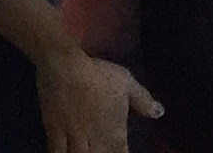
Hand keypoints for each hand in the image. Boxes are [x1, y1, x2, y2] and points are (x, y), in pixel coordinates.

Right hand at [35, 44, 155, 152]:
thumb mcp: (127, 83)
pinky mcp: (53, 132)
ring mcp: (73, 136)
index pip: (121, 151)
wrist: (65, 68)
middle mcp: (95, 136)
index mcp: (114, 128)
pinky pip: (56, 152)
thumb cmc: (98, 74)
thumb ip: (143, 101)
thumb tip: (160, 113)